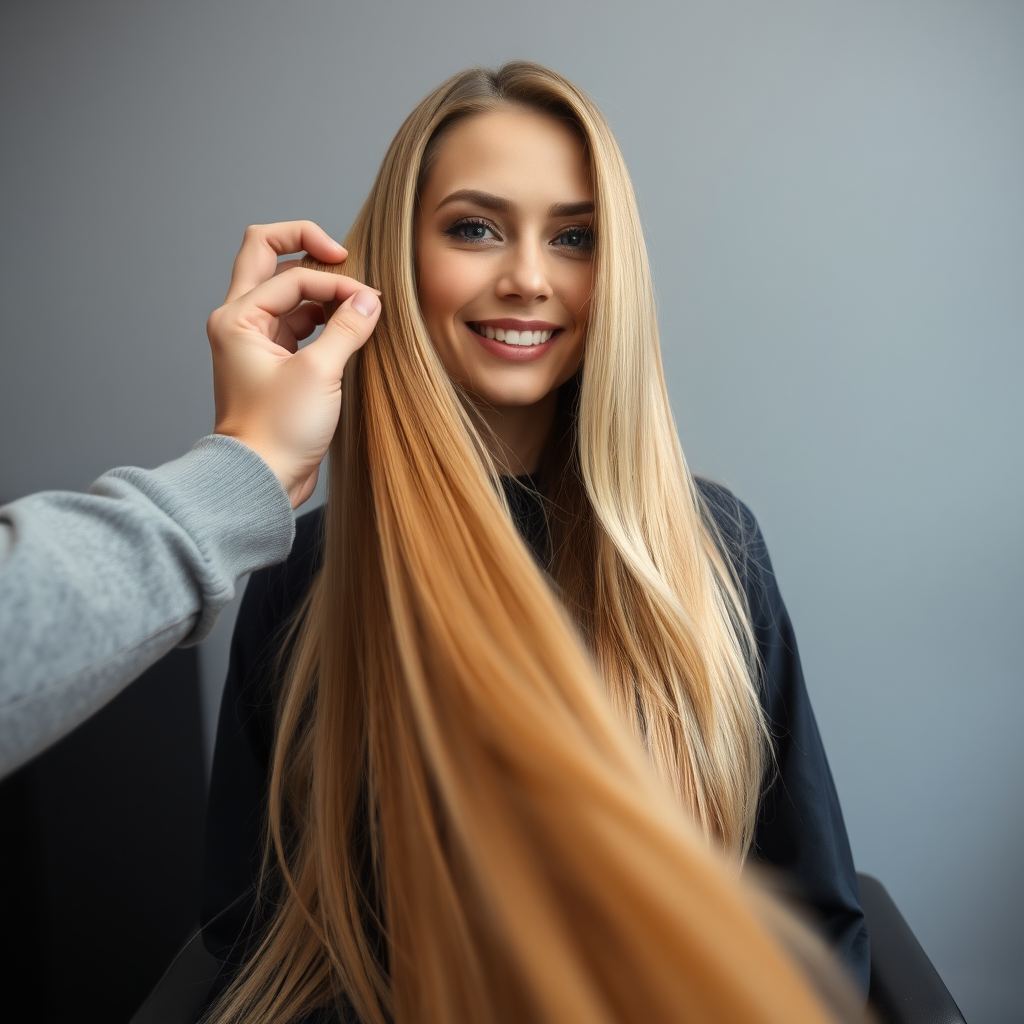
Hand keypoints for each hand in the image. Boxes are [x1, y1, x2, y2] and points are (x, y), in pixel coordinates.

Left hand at [207, 221, 380, 507]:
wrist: (261, 479)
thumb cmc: (277, 433)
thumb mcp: (319, 373)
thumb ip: (346, 329)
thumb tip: (369, 301)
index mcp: (237, 318)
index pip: (292, 276)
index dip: (335, 282)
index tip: (368, 301)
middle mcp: (239, 322)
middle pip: (267, 257)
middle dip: (306, 248)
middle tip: (344, 256)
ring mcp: (255, 342)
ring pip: (285, 291)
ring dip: (319, 289)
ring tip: (355, 302)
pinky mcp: (274, 364)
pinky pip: (296, 322)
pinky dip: (321, 317)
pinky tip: (348, 327)